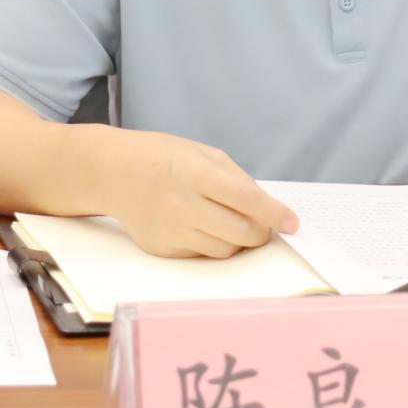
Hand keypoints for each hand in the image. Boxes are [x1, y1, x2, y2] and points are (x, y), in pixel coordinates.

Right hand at [103, 131, 298, 258]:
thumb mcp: (203, 153)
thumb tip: (265, 207)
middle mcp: (183, 205)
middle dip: (262, 233)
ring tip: (233, 223)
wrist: (114, 173)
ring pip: (224, 250)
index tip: (293, 223)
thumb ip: (236, 178)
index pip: (245, 199)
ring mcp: (171, 231)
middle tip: (265, 226)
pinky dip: (213, 244)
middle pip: (240, 232)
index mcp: (197, 174)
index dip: (274, 213)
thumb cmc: (164, 157)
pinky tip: (204, 226)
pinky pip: (202, 255)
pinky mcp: (162, 249)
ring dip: (239, 241)